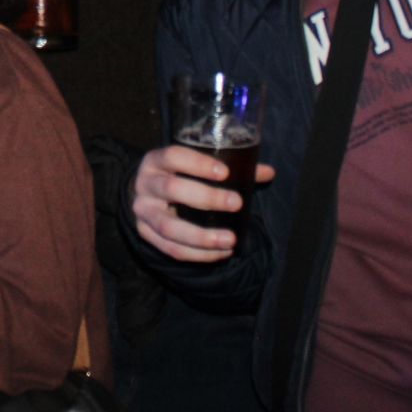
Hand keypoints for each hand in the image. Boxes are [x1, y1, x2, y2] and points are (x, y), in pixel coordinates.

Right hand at [130, 145, 275, 262]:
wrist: (145, 193)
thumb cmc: (177, 176)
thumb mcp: (194, 166)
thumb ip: (231, 168)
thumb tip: (268, 172)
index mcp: (156, 160)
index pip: (173, 156)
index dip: (197, 164)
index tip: (225, 173)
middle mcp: (145, 184)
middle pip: (172, 189)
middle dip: (207, 198)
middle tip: (236, 204)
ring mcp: (142, 211)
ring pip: (169, 226)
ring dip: (201, 236)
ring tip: (231, 239)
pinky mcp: (145, 233)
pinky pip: (170, 248)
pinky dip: (197, 254)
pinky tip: (220, 252)